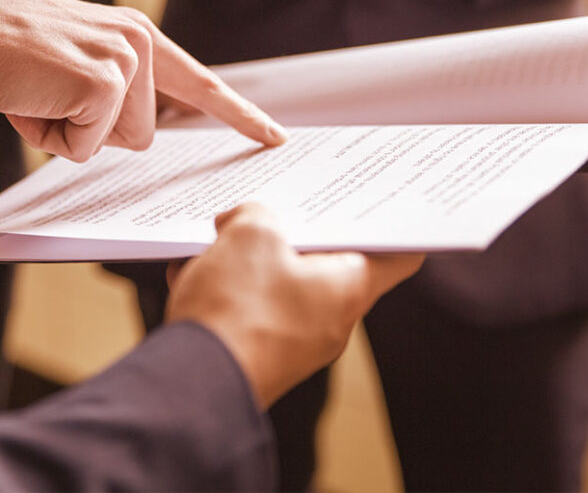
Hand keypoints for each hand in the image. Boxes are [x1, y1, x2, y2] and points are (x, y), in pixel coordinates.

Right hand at [0, 0, 286, 162]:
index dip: (238, 115)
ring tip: (37, 91)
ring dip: (69, 133)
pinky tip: (30, 98)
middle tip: (49, 92)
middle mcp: (141, 42)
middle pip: (143, 135)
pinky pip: (86, 146)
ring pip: (117, 143)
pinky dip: (50, 136)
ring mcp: (125, 61)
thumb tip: (138, 131)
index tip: (273, 137)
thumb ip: (114, 86)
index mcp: (138, 34)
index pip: (200, 82)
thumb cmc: (5, 52)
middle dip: (92, 130)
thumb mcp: (73, 61)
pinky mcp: (105, 82)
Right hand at [165, 203, 422, 407]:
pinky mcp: (258, 357)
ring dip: (247, 261)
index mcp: (349, 288)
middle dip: (291, 234)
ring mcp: (294, 345)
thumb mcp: (249, 235)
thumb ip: (254, 215)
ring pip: (279, 287)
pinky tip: (190, 273)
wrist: (194, 382)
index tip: (374, 204)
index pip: (397, 256)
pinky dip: (224, 290)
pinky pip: (248, 312)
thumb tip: (239, 223)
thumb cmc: (238, 309)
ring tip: (215, 241)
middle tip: (265, 210)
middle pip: (324, 265)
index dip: (390, 225)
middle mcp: (331, 321)